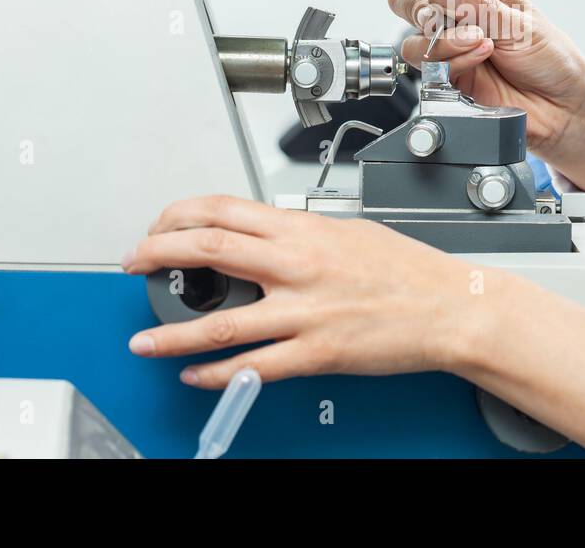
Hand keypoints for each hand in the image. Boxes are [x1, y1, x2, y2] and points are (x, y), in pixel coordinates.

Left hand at [123, 196, 488, 386]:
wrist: (448, 306)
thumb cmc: (406, 269)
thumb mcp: (347, 231)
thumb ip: (299, 234)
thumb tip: (261, 236)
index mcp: (303, 229)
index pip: (223, 210)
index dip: (177, 216)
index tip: (159, 227)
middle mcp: (297, 264)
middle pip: (207, 250)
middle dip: (157, 255)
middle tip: (135, 265)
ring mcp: (304, 311)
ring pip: (219, 322)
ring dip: (171, 332)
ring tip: (143, 339)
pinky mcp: (316, 352)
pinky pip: (253, 367)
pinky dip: (216, 375)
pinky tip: (195, 374)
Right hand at [387, 0, 584, 191]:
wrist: (560, 106)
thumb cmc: (550, 59)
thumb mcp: (520, 22)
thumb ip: (477, 5)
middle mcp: (455, 16)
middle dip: (421, 6)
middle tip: (448, 15)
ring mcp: (448, 47)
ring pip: (411, 36)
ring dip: (444, 39)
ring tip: (481, 43)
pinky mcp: (447, 78)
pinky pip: (428, 67)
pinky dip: (454, 62)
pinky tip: (480, 62)